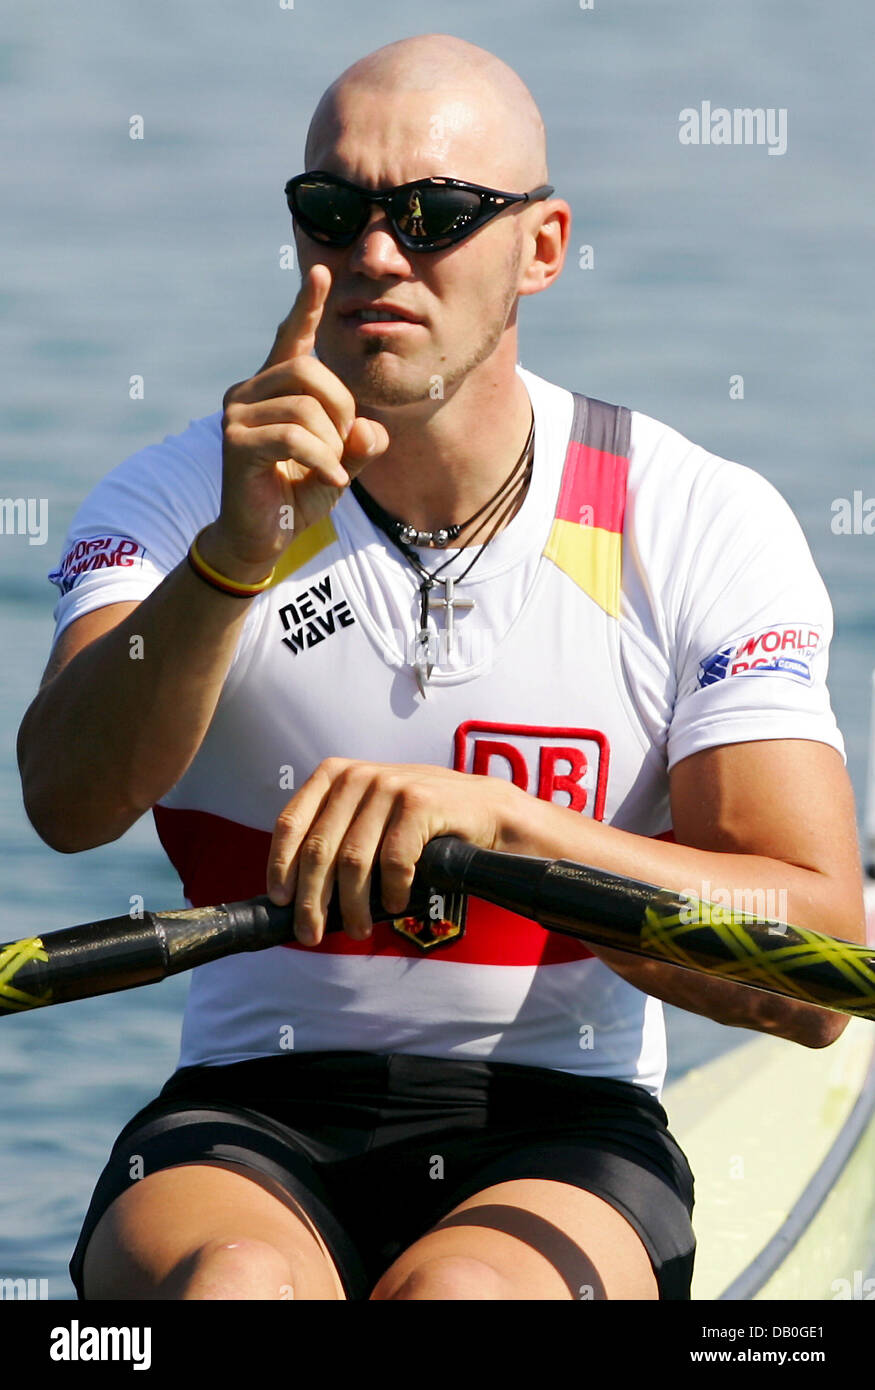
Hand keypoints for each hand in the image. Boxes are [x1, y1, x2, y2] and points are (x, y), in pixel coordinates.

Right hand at [202, 266, 390, 579]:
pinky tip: (330, 478)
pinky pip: (295, 436)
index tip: (321, 271)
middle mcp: (248, 392)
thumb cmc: (297, 495)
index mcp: (273, 389)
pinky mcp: (236, 443)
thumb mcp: (341, 464)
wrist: (260, 538)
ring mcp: (236, 415)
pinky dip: (324, 460)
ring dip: (332, 443)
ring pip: (306, 406)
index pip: (291, 337)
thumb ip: (361, 442)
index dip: (307, 306)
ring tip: (328, 468)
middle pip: (311, 370)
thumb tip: (370, 430)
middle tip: (342, 446)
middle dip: (341, 408)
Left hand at [266, 758, 523, 944]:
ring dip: (352, 905)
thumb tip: (297, 894)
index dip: (281, 866)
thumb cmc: (422, 824)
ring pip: (354, 861)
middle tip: (311, 933)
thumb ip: (336, 838)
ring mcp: (389, 786)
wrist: (487, 811)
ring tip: (358, 929)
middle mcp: (358, 776)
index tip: (281, 901)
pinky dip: (391, 891)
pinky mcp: (420, 803)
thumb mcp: (370, 818)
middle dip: (313, 899)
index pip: (291, 823)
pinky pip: (394, 860)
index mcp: (335, 776)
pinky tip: (395, 904)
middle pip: (319, 848)